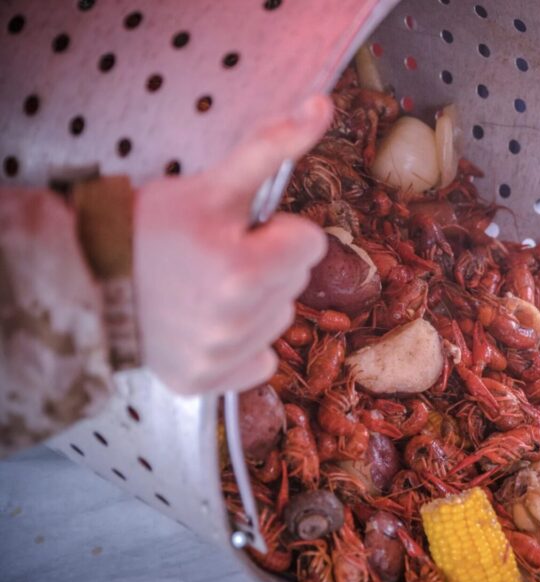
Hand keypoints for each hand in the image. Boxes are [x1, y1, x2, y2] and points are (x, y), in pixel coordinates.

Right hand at [135, 95, 330, 393]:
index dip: (279, 230)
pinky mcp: (207, 382)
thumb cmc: (148, 227)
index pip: (312, 243)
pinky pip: (260, 362)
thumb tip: (322, 108)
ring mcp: (221, 357)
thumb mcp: (212, 184)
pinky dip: (244, 345)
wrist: (84, 277)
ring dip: (258, 301)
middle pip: (297, 281)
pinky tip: (208, 322)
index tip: (242, 228)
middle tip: (217, 253)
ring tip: (208, 285)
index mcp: (242, 270)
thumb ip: (272, 147)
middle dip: (268, 262)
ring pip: (281, 319)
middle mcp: (235, 322)